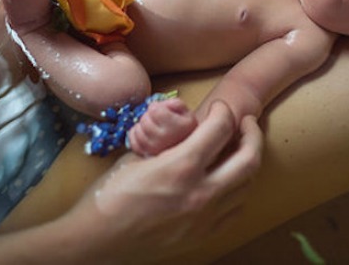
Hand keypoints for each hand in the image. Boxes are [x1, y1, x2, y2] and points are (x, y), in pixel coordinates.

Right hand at [66, 101, 262, 261]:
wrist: (96, 241)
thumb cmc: (109, 196)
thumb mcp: (136, 157)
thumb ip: (167, 142)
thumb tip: (184, 127)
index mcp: (180, 167)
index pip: (220, 129)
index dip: (223, 111)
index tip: (219, 108)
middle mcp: (200, 194)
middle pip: (248, 159)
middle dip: (252, 134)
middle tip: (246, 124)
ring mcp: (205, 218)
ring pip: (247, 185)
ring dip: (246, 162)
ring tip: (237, 150)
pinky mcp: (203, 235)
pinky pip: (235, 210)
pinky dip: (237, 191)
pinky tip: (227, 181)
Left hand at [128, 98, 197, 156]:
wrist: (190, 149)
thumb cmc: (186, 128)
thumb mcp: (187, 112)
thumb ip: (175, 103)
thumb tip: (159, 104)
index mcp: (176, 126)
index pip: (154, 110)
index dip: (157, 106)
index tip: (162, 109)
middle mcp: (164, 139)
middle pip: (145, 120)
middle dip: (149, 115)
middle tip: (157, 117)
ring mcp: (154, 148)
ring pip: (138, 130)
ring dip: (142, 125)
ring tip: (152, 125)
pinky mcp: (147, 155)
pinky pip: (133, 142)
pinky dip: (136, 135)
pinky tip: (144, 132)